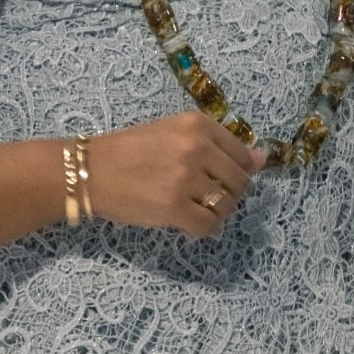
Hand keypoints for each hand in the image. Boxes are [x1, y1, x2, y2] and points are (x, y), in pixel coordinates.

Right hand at [83, 112, 265, 238]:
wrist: (89, 170)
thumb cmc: (131, 151)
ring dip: (214, 213)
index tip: (215, 177)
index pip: (243, 154)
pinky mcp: (174, 207)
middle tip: (201, 196)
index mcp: (198, 124)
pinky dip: (203, 229)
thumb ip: (218, 146)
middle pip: (240, 182)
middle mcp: (197, 147)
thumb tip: (264, 160)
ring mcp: (186, 177)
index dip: (235, 171)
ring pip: (227, 206)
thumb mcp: (174, 134)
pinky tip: (186, 222)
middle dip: (227, 194)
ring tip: (191, 208)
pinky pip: (209, 226)